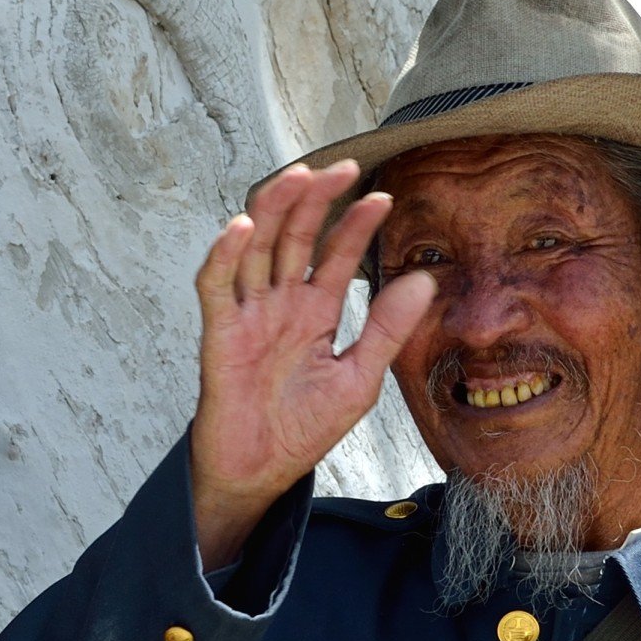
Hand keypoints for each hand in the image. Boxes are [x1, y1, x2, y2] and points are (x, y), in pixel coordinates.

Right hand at [185, 160, 435, 568]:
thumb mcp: (359, 380)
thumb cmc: (303, 431)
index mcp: (314, 314)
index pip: (336, 256)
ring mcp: (247, 316)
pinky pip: (216, 286)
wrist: (260, 473)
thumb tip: (424, 278)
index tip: (383, 198)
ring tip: (296, 177)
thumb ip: (386, 329)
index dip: (356, 225)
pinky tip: (243, 226)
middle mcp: (279, 306)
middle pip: (294, 238)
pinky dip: (225, 254)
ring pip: (256, 249)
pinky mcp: (218, 334)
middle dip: (315, 200)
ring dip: (273, 211)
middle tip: (341, 167)